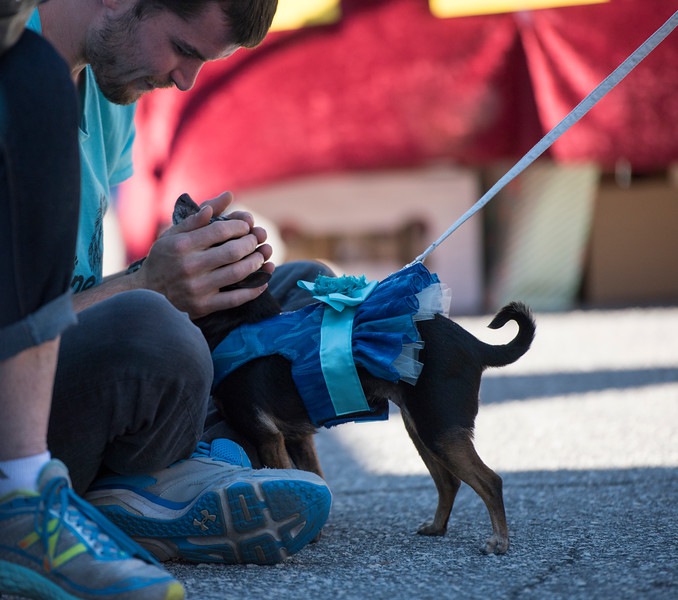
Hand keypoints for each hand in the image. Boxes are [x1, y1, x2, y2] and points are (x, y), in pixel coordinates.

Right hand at [138, 191, 273, 317]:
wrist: (147, 293)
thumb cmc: (164, 258)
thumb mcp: (174, 234)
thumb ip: (200, 216)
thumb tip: (228, 196)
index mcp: (182, 245)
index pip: (220, 230)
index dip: (239, 226)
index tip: (247, 225)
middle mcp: (189, 266)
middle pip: (232, 252)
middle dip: (251, 243)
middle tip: (257, 239)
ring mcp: (197, 288)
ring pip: (237, 274)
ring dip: (256, 263)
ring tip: (261, 255)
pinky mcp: (203, 306)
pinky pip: (235, 299)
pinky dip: (254, 289)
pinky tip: (264, 280)